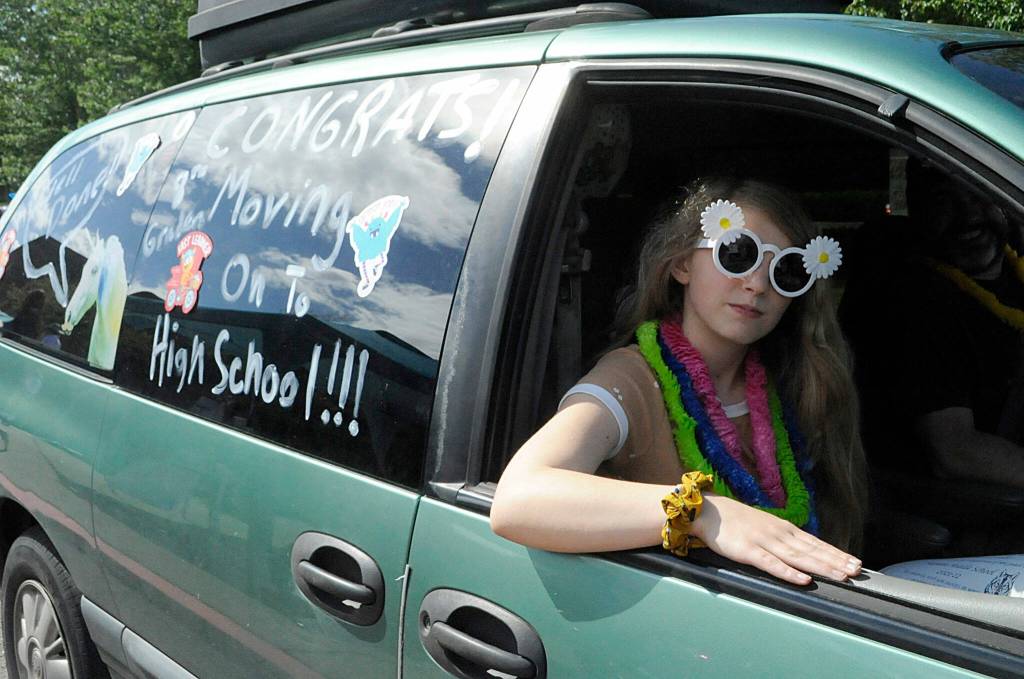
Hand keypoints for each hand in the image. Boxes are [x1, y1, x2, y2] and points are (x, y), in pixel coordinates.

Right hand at [691, 494, 860, 585]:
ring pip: (798, 557)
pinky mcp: (748, 551)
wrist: (708, 511)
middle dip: (836, 561)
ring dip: (821, 567)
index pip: (815, 543)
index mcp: (783, 529)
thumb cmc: (735, 521)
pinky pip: (772, 564)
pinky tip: (803, 579)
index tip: (855, 562)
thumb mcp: (764, 526)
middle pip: (812, 550)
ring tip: (840, 575)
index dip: (836, 553)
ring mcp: (764, 541)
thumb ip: (782, 538)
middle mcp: (778, 534)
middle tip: (857, 571)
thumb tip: (801, 549)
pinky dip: (789, 572)